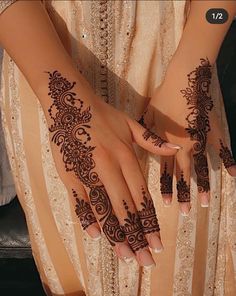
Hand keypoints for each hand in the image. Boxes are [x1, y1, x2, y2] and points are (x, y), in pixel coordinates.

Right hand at [44, 70, 179, 266]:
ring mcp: (88, 172)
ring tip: (126, 255)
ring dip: (115, 234)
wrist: (70, 103)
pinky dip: (87, 218)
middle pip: (126, 208)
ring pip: (104, 209)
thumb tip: (176, 148)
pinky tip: (96, 234)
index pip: (141, 196)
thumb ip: (152, 141)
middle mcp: (109, 168)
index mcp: (125, 156)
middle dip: (137, 236)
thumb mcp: (130, 124)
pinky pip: (79, 200)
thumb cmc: (103, 115)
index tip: (157, 243)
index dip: (150, 221)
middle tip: (146, 260)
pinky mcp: (69, 174)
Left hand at [139, 58, 235, 215]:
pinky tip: (234, 175)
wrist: (184, 79)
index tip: (166, 203)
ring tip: (206, 202)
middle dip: (184, 194)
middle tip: (186, 211)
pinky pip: (223, 149)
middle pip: (184, 175)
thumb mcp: (150, 115)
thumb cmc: (164, 96)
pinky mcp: (214, 131)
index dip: (165, 187)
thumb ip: (148, 134)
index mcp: (168, 144)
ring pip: (203, 168)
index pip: (166, 171)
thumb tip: (141, 144)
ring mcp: (201, 141)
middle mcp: (185, 147)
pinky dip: (229, 161)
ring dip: (204, 186)